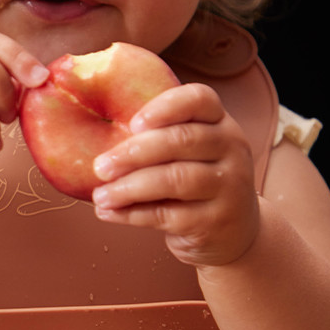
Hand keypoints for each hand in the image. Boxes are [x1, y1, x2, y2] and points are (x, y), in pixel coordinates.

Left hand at [91, 82, 259, 267]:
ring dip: (129, 187)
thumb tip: (93, 129)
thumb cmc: (194, 178)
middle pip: (181, 141)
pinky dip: (132, 213)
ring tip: (99, 195)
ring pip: (174, 179)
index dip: (165, 107)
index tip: (132, 123)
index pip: (199, 99)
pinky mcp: (217, 221)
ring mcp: (229, 186)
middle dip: (133, 153)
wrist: (236, 231)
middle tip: (99, 166)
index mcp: (219, 121)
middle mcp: (231, 148)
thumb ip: (154, 136)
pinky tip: (108, 212)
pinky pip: (169, 215)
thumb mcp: (186, 151)